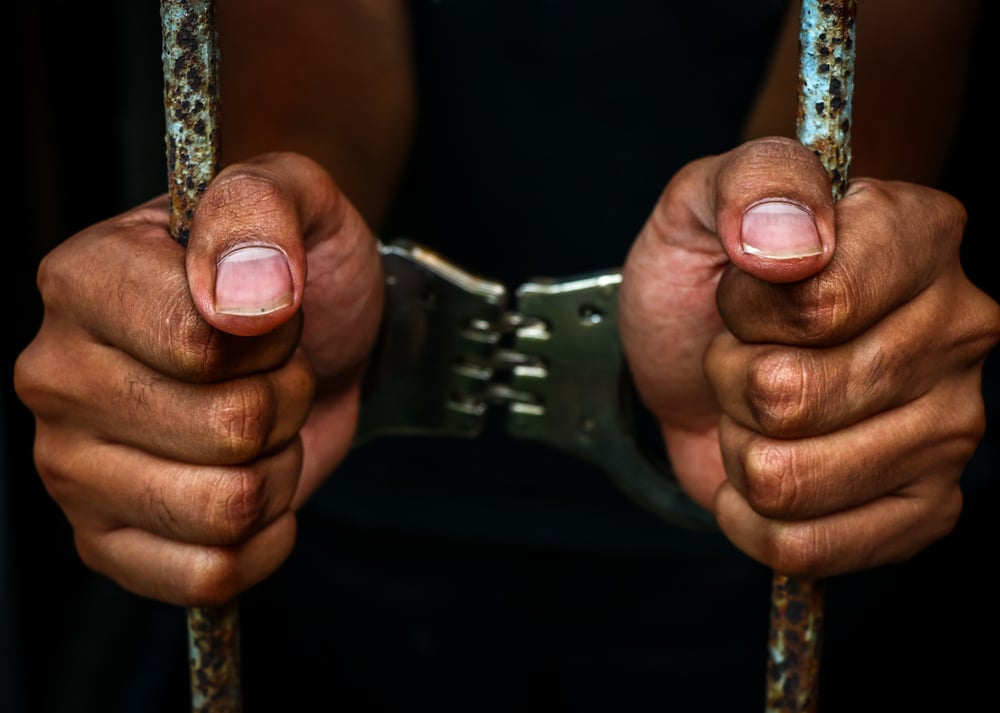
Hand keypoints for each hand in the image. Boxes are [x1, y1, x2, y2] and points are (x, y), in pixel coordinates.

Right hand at [14, 152, 383, 605]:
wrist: (315, 332)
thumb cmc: (294, 266)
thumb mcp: (295, 198)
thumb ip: (260, 209)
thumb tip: (239, 297)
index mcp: (84, 280)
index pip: (202, 345)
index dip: (273, 337)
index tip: (270, 309)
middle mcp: (58, 375)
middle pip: (226, 430)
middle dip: (284, 401)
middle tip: (272, 369)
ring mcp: (73, 467)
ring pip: (226, 508)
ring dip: (278, 465)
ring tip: (263, 421)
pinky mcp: (106, 539)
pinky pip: (208, 574)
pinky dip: (266, 535)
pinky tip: (257, 481)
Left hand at [619, 137, 999, 577]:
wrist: (696, 350)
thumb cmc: (707, 276)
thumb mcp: (703, 200)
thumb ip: (752, 184)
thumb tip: (791, 245)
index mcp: (919, 235)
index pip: (819, 304)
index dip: (747, 308)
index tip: (745, 285)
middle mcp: (957, 329)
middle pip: (789, 397)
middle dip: (733, 379)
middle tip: (747, 351)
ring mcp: (951, 428)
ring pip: (785, 478)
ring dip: (739, 444)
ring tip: (758, 404)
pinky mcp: (926, 508)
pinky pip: (805, 546)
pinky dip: (750, 515)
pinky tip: (762, 465)